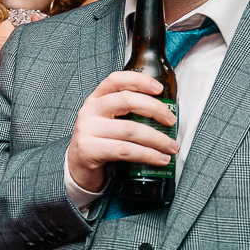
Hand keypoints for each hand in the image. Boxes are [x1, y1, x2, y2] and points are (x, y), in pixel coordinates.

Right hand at [64, 70, 177, 194]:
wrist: (78, 169)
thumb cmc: (101, 144)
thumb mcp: (110, 123)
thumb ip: (129, 114)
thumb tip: (167, 112)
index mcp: (96, 99)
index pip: (116, 80)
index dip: (139, 80)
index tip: (159, 88)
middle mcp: (90, 111)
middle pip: (126, 100)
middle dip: (155, 109)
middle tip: (171, 121)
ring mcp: (87, 130)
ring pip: (130, 129)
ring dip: (157, 139)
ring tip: (171, 147)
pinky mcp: (89, 150)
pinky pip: (125, 150)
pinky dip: (147, 155)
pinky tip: (159, 159)